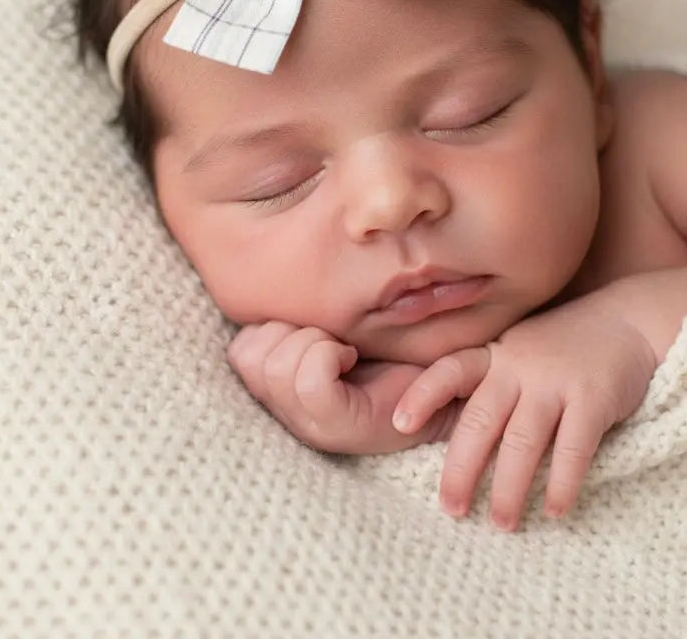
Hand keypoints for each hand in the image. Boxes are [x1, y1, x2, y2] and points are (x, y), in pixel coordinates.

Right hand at [227, 321, 457, 454]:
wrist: (448, 378)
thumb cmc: (392, 341)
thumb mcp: (332, 320)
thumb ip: (298, 309)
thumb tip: (263, 260)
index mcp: (278, 387)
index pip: (238, 350)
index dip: (274, 326)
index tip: (315, 330)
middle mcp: (285, 412)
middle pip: (250, 355)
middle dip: (292, 331)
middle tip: (333, 341)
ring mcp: (309, 424)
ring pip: (277, 363)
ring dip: (312, 342)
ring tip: (344, 350)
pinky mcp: (338, 428)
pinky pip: (310, 376)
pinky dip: (329, 355)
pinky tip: (352, 359)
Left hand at [392, 295, 656, 529]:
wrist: (626, 320)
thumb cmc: (563, 345)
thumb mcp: (518, 350)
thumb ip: (489, 381)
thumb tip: (452, 436)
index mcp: (496, 356)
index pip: (450, 371)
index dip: (422, 395)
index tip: (398, 424)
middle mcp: (519, 367)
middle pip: (480, 420)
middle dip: (461, 468)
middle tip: (450, 508)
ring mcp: (555, 382)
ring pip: (522, 441)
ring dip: (508, 488)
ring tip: (501, 522)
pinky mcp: (593, 399)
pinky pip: (573, 449)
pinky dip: (562, 483)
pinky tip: (554, 510)